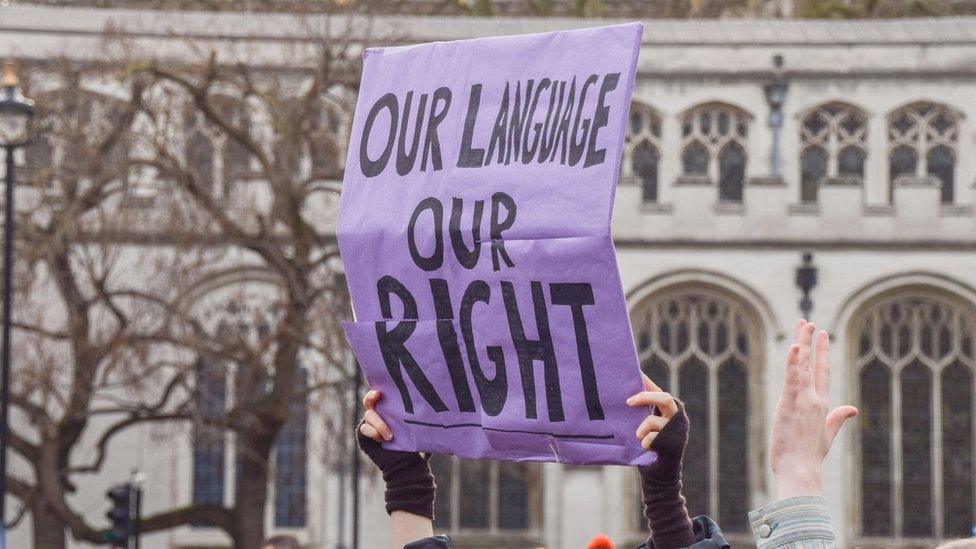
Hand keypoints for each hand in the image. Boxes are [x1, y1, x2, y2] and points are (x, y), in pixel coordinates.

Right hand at [355, 389, 435, 521]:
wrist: (408, 468)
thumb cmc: (416, 447)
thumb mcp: (418, 429)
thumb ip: (420, 417)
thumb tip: (439, 402)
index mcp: (390, 410)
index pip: (381, 395)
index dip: (380, 390)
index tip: (382, 389)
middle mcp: (379, 416)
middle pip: (370, 402)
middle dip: (371, 398)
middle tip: (377, 396)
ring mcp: (370, 426)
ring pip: (368, 416)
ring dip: (379, 424)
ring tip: (390, 436)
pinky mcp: (364, 438)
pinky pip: (363, 429)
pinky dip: (372, 432)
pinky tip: (381, 439)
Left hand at [630, 373, 695, 547]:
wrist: (660, 478)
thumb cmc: (648, 449)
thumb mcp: (644, 426)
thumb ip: (640, 412)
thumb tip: (621, 395)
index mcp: (669, 411)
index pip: (658, 390)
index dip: (646, 381)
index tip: (633, 373)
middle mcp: (677, 418)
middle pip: (664, 398)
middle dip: (645, 397)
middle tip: (628, 402)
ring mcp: (677, 432)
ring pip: (654, 420)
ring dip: (642, 427)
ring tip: (637, 435)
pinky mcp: (673, 445)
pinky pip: (652, 439)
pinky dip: (644, 442)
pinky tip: (644, 448)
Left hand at [770, 320, 857, 499]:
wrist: (800, 470)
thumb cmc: (810, 456)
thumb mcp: (827, 435)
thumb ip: (838, 419)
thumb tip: (852, 409)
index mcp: (822, 405)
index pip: (823, 372)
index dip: (822, 352)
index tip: (821, 335)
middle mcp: (814, 400)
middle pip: (813, 364)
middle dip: (811, 342)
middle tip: (809, 322)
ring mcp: (802, 401)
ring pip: (802, 367)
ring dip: (802, 344)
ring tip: (802, 326)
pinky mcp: (789, 405)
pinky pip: (792, 379)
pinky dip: (794, 363)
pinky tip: (796, 347)